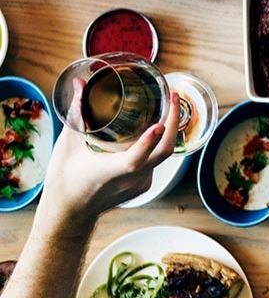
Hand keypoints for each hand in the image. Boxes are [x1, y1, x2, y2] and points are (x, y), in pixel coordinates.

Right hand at [42, 91, 179, 227]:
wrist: (71, 213)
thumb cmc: (65, 180)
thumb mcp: (67, 147)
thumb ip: (77, 115)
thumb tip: (80, 84)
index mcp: (108, 173)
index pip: (134, 159)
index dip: (148, 142)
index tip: (159, 123)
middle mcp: (130, 180)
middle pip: (162, 153)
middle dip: (173, 122)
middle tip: (173, 97)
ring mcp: (140, 184)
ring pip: (163, 156)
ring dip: (169, 131)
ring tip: (168, 106)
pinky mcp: (144, 184)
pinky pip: (158, 161)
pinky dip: (159, 143)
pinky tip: (156, 126)